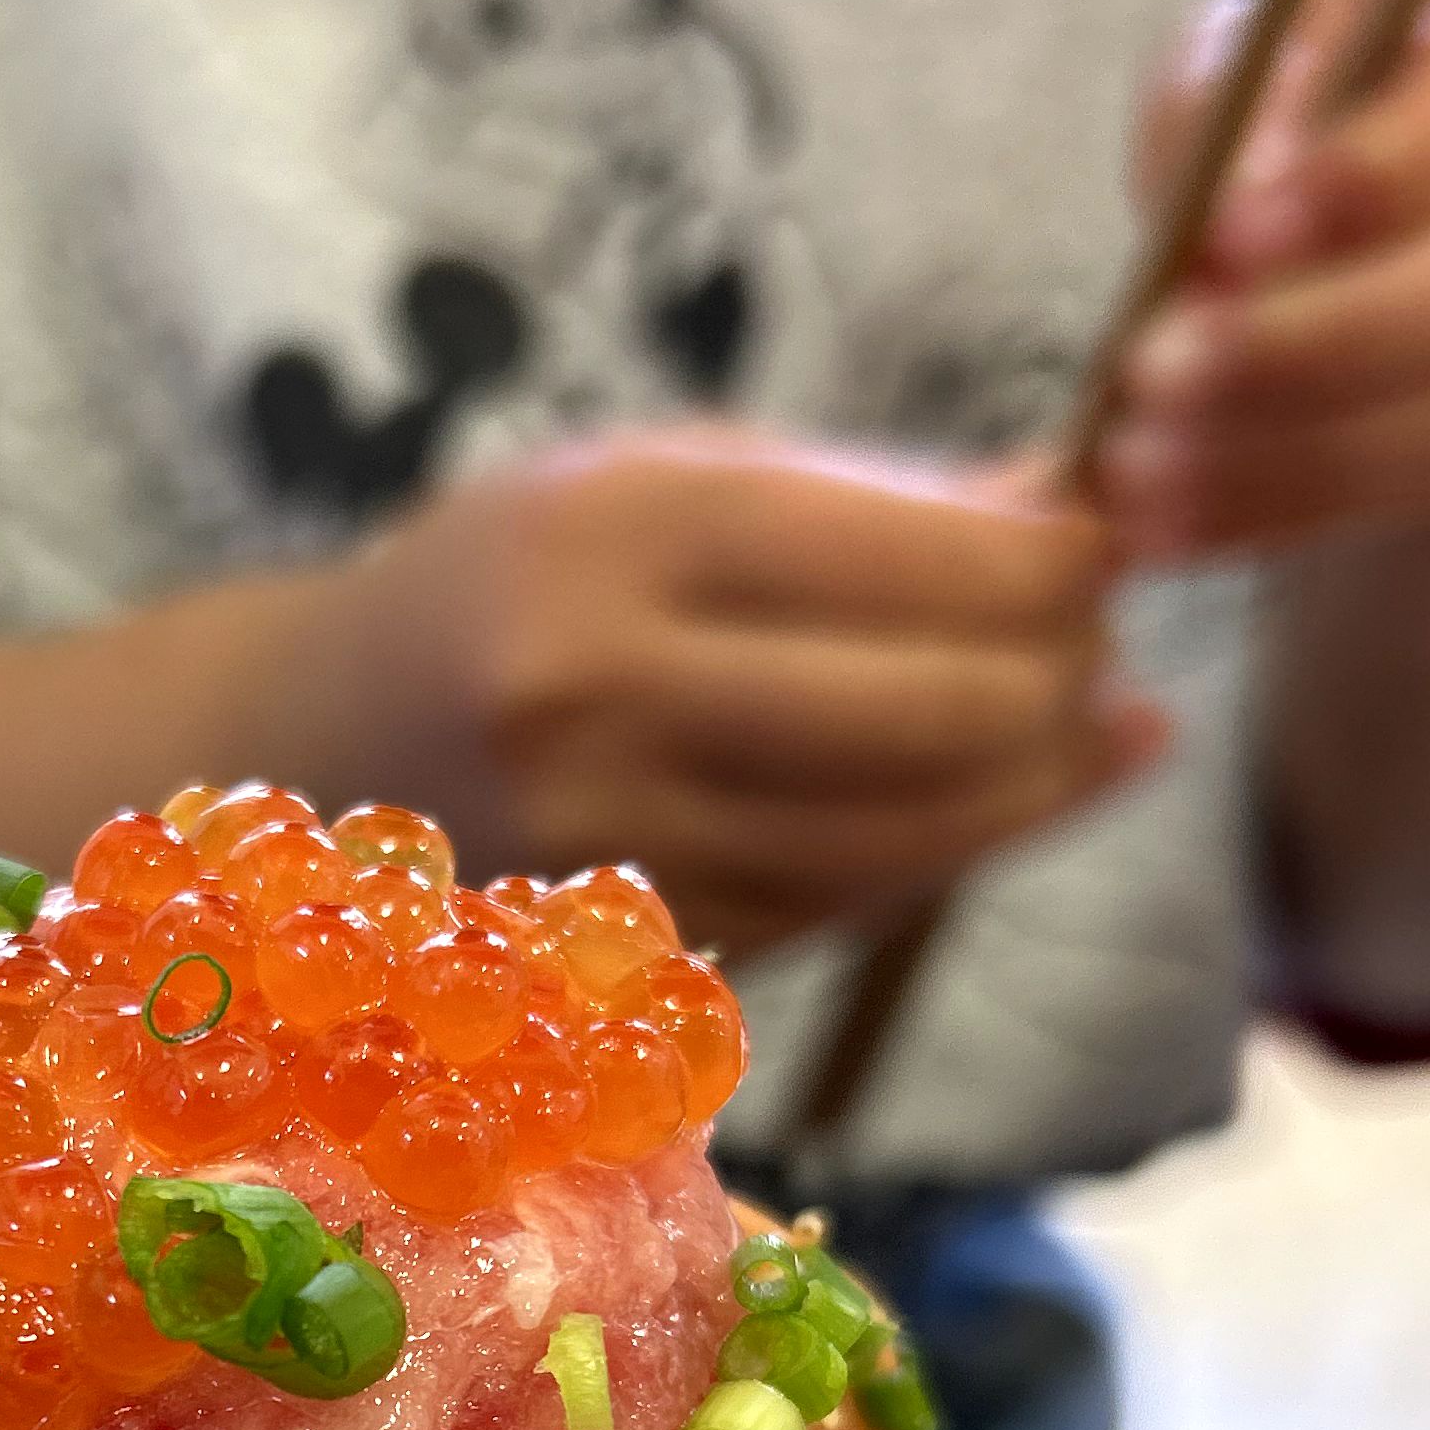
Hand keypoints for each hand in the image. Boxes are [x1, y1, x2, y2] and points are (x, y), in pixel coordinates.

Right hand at [270, 426, 1154, 958]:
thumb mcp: (661, 478)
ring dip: (1033, 789)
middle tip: (1099, 649)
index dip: (1059, 564)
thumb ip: (868, 498)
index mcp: (621, 534)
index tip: (1109, 547)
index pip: (921, 560)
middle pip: (939, 712)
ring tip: (1085, 731)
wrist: (320, 740)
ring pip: (910, 838)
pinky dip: (939, 854)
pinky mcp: (627, 950)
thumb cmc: (517, 578)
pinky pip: (843, 907)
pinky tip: (999, 804)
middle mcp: (605, 695)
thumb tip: (1077, 506)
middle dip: (1062, 679)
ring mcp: (615, 843)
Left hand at [1103, 0, 1429, 562]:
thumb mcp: (1266, 42)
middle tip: (1158, 374)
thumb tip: (1231, 198)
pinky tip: (1178, 520)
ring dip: (1302, 447)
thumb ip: (1240, 86)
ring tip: (1140, 469)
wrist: (1417, 202)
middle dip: (1335, 331)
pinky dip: (1298, 502)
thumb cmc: (1334, 80)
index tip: (1231, 231)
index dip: (1393, 156)